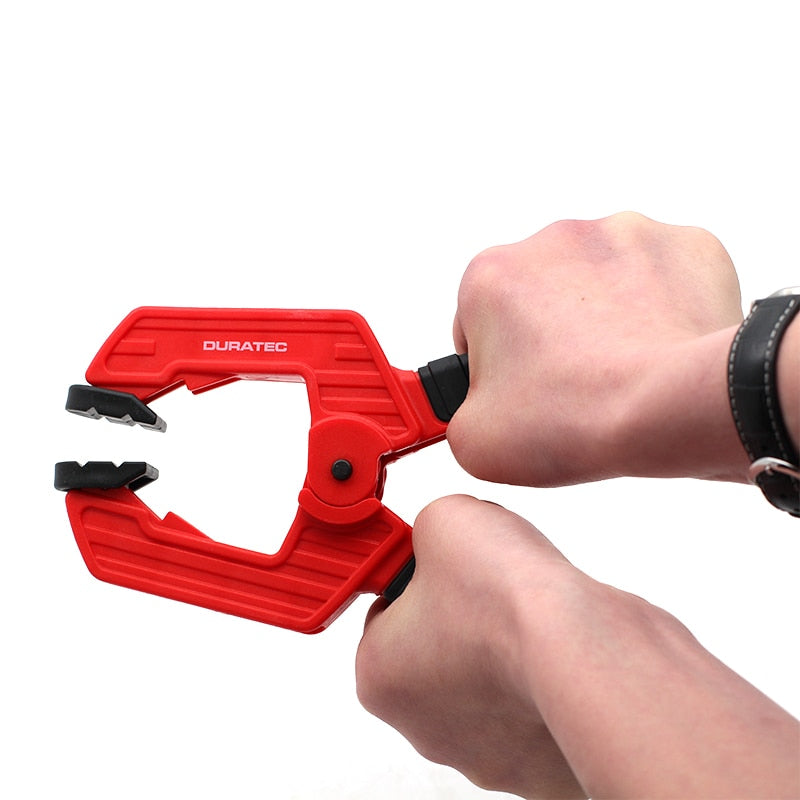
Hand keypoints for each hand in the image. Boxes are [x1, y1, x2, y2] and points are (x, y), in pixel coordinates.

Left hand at [356, 495, 799, 798]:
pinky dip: (539, 669)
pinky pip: (530, 699)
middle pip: (433, 647)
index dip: (414, 575)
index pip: (385, 613)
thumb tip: (442, 532)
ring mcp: (484, 750)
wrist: (579, 646)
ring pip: (484, 675)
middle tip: (483, 579)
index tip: (435, 559)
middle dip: (457, 611)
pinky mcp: (538, 759)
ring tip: (523, 606)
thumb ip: (427, 528)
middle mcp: (423, 725)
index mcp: (379, 676)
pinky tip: (551, 638)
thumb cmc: (502, 600)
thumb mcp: (441, 520)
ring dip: (499, 640)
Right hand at [448, 211, 747, 485]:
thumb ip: (456, 415)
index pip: (476, 321)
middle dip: (547, 336)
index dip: (494, 365)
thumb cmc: (576, 417)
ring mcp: (623, 233)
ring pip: (600, 283)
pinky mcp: (683, 244)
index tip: (517, 392)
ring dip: (602, 318)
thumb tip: (477, 409)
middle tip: (569, 389)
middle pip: (538, 295)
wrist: (672, 410)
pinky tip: (657, 350)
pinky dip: (658, 309)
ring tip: (618, 373)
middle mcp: (552, 239)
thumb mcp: (473, 440)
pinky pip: (659, 278)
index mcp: (490, 275)